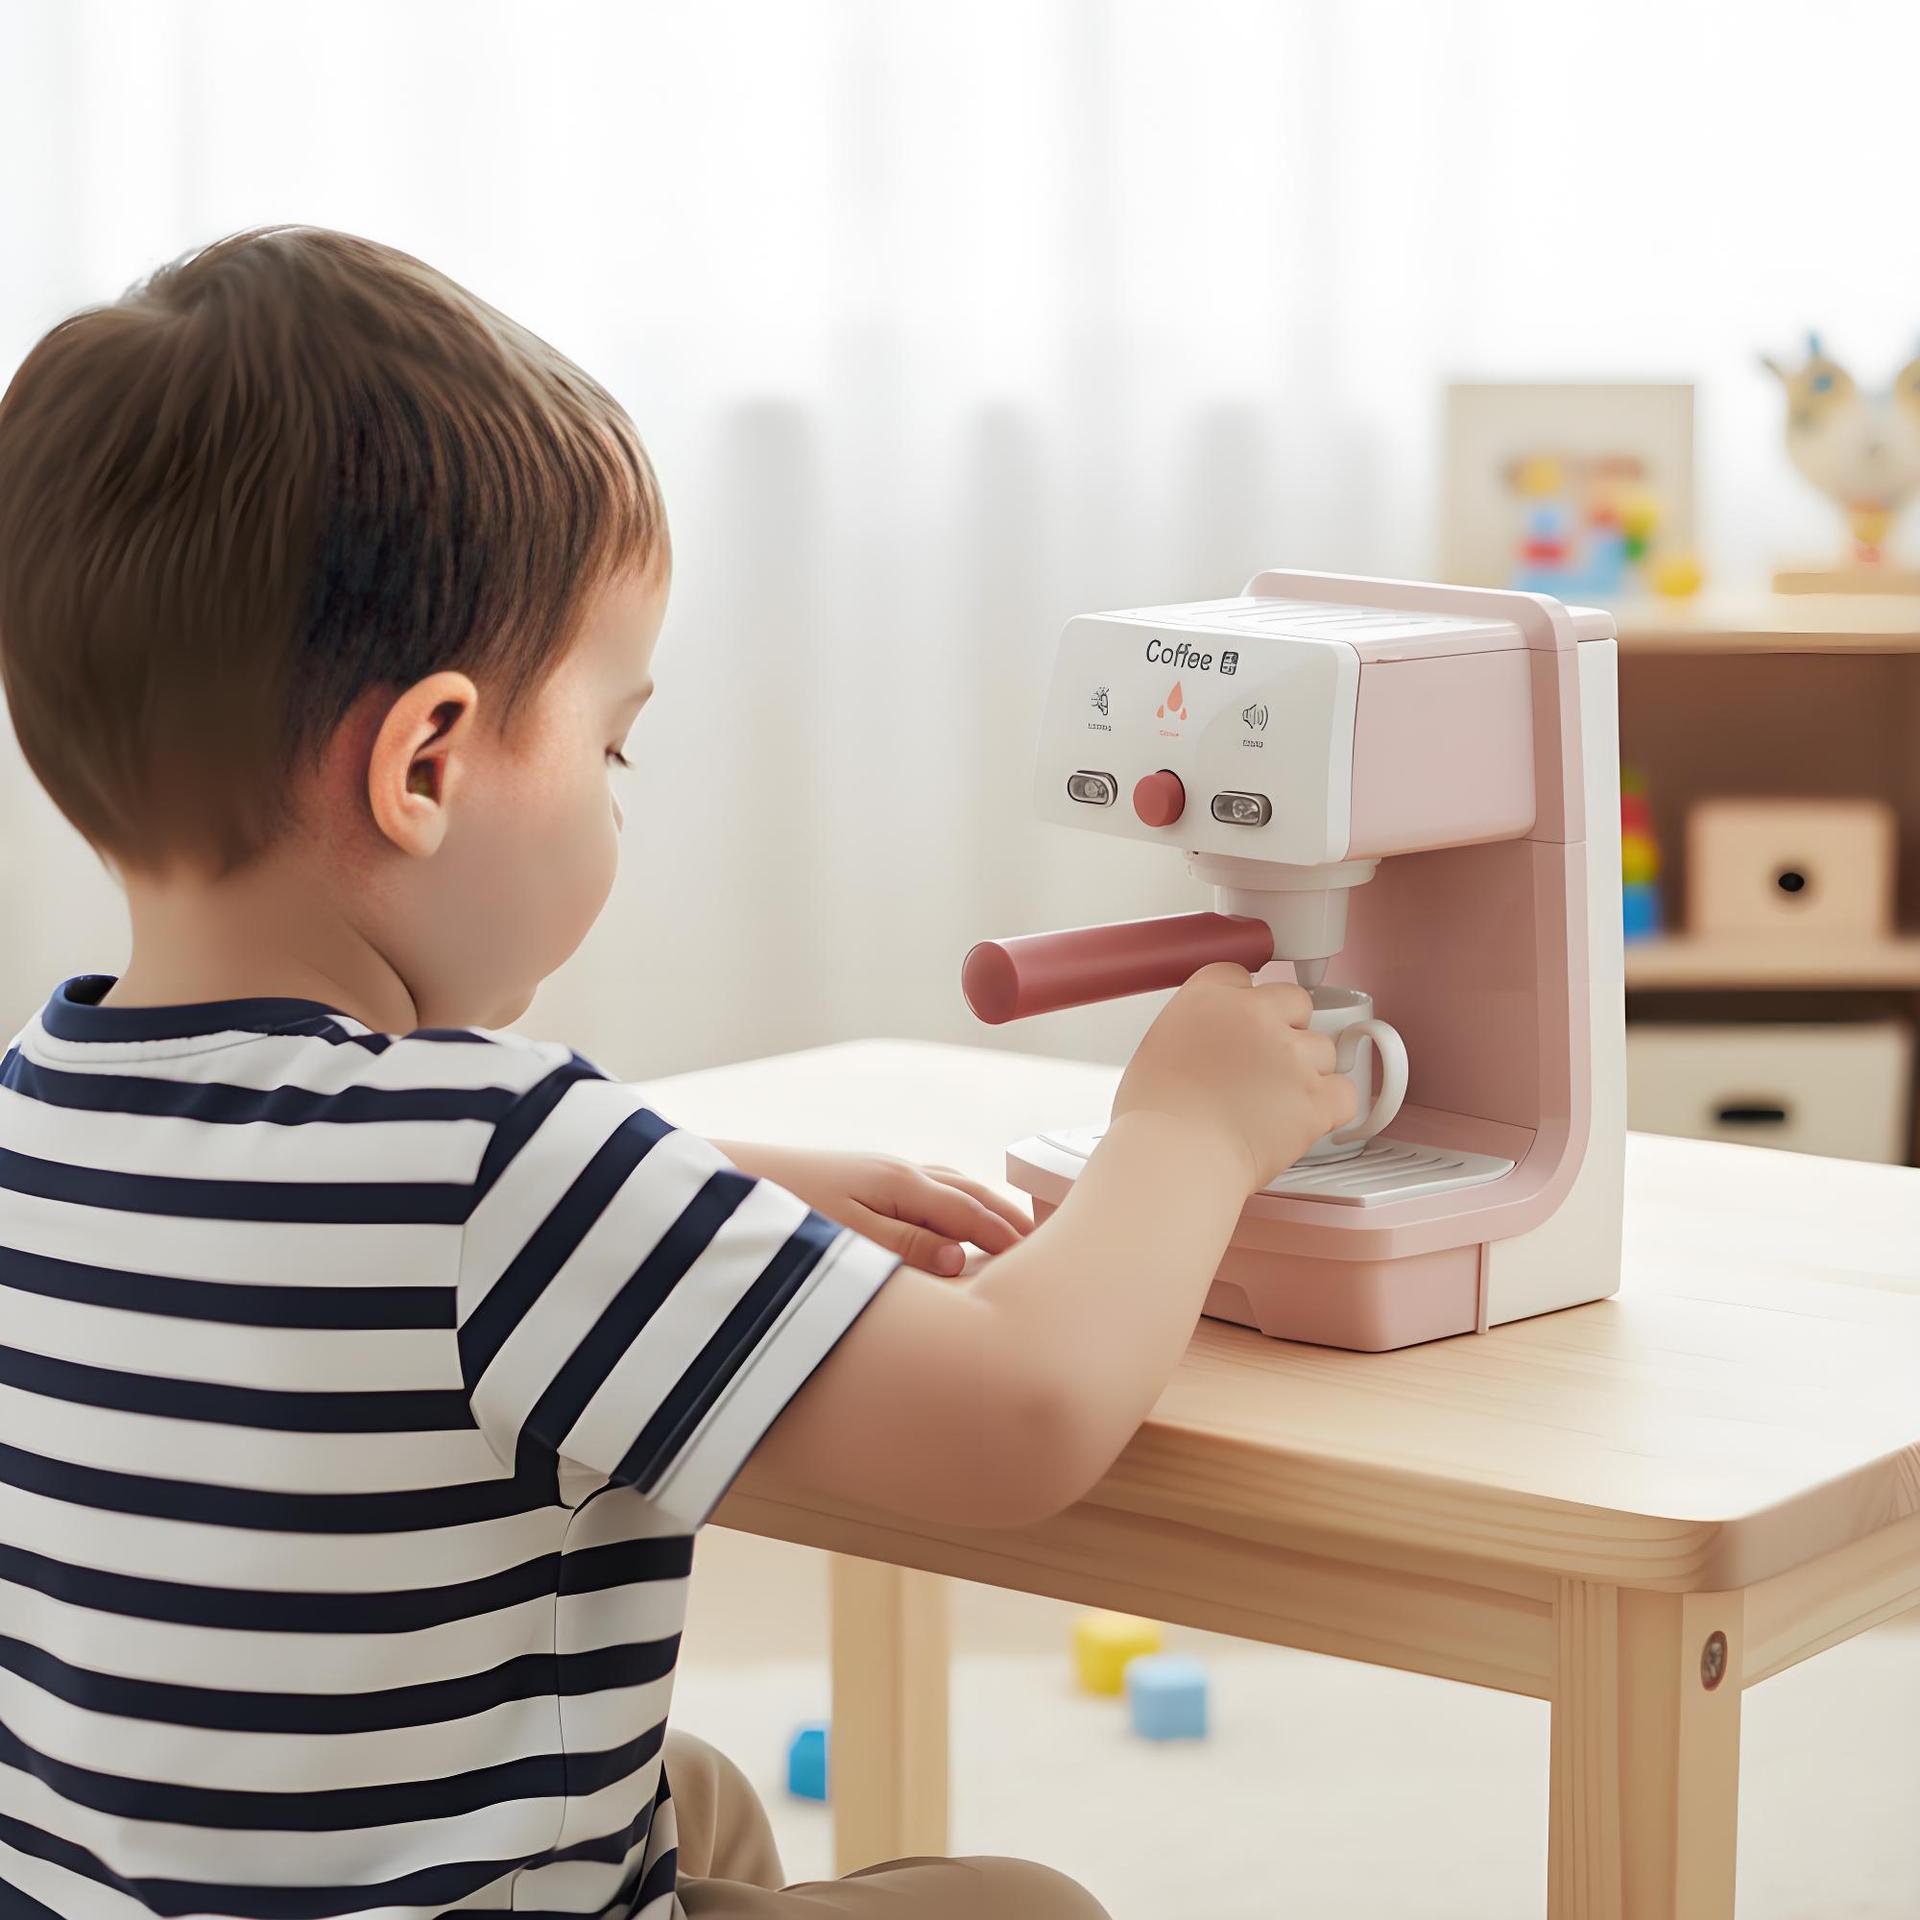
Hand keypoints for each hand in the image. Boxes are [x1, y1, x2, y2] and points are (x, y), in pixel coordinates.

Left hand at [714, 1143, 1031, 1275]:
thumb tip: (964, 1261)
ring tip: (1015, 1231)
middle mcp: (899, 1172)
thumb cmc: (786, 1212)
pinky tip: (955, 1217)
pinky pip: (929, 1188)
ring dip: (985, 1206)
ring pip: (952, 1186)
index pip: (972, 1214)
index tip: (1048, 1261)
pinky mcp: (863, 1181)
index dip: (1010, 1238)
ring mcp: (882, 1173)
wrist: (730, 1177)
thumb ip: (908, 1249)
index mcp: (902, 1184)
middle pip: (971, 1193)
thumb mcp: (848, 1239)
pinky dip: (957, 1202)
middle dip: (1009, 1216)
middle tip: (1049, 1244)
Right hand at [1111, 963, 1358, 1188]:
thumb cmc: (1156, 1117)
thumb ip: (1196, 1030)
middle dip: (1288, 1030)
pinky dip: (1331, 1107)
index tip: (1242, 1026)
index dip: (1246, 1004)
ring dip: (1309, 1072)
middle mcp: (1254, 1015)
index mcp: (1209, 997)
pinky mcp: (1316, 1095)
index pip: (1241, 976)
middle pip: (1296, 1002)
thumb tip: (1212, 1043)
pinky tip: (1304, 1119)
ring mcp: (1291, 1053)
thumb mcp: (1159, 1048)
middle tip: (1265, 1066)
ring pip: (1324, 1049)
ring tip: (1276, 1104)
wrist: (1175, 1157)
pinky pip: (1345, 1093)